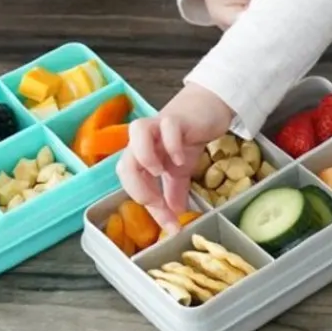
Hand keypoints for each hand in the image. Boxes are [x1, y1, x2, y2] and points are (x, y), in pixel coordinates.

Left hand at [119, 84, 235, 230]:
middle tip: (158, 203)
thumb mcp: (180, 170)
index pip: (129, 179)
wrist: (207, 107)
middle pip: (124, 161)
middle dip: (137, 187)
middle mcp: (144, 140)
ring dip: (145, 157)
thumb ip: (174, 193)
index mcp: (141, 155)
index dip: (143, 201)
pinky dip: (172, 144)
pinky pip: (168, 127)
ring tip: (159, 172)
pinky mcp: (177, 118)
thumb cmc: (187, 136)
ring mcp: (159, 126)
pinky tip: (180, 158)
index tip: (168, 222)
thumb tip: (173, 221)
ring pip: (137, 133)